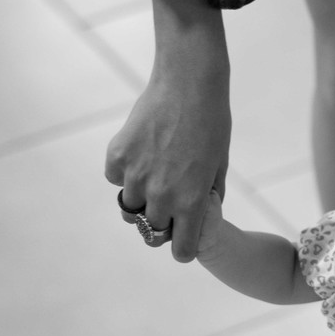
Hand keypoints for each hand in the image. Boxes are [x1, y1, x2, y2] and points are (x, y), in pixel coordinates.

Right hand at [105, 0, 231, 261]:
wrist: (189, 83)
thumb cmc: (213, 122)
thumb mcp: (219, 164)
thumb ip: (209, 196)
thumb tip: (201, 215)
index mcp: (191, 203)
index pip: (181, 251)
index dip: (182, 247)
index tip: (182, 238)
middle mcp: (161, 196)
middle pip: (152, 229)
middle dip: (161, 219)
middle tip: (168, 197)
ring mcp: (136, 176)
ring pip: (130, 205)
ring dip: (140, 195)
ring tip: (155, 170)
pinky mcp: (118, 156)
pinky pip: (115, 177)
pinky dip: (124, 170)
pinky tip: (141, 150)